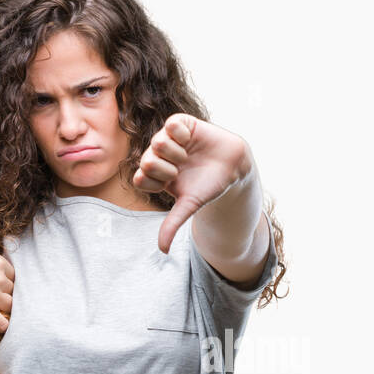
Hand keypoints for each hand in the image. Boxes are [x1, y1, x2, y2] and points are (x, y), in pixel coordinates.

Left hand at [132, 113, 251, 253]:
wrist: (232, 167)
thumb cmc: (208, 186)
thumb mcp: (189, 205)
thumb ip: (172, 224)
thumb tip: (162, 250)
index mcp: (157, 175)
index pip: (140, 179)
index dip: (157, 182)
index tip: (173, 183)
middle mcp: (159, 156)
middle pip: (146, 161)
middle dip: (167, 169)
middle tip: (182, 169)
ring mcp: (169, 139)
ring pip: (157, 143)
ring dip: (177, 153)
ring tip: (188, 155)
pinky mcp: (180, 124)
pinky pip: (171, 125)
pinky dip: (182, 134)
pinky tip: (190, 139)